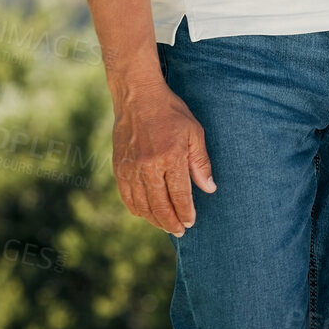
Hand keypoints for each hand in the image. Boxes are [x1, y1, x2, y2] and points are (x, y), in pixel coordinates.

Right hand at [112, 77, 215, 234]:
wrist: (138, 96)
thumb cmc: (170, 112)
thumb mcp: (194, 132)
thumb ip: (201, 163)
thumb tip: (209, 188)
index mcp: (170, 157)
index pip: (180, 196)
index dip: (186, 212)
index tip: (191, 222)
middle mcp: (148, 167)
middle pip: (160, 206)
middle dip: (171, 222)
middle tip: (180, 231)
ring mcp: (130, 169)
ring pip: (142, 206)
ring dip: (154, 220)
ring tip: (166, 225)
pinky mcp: (118, 168)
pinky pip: (127, 197)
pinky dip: (137, 209)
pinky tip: (146, 213)